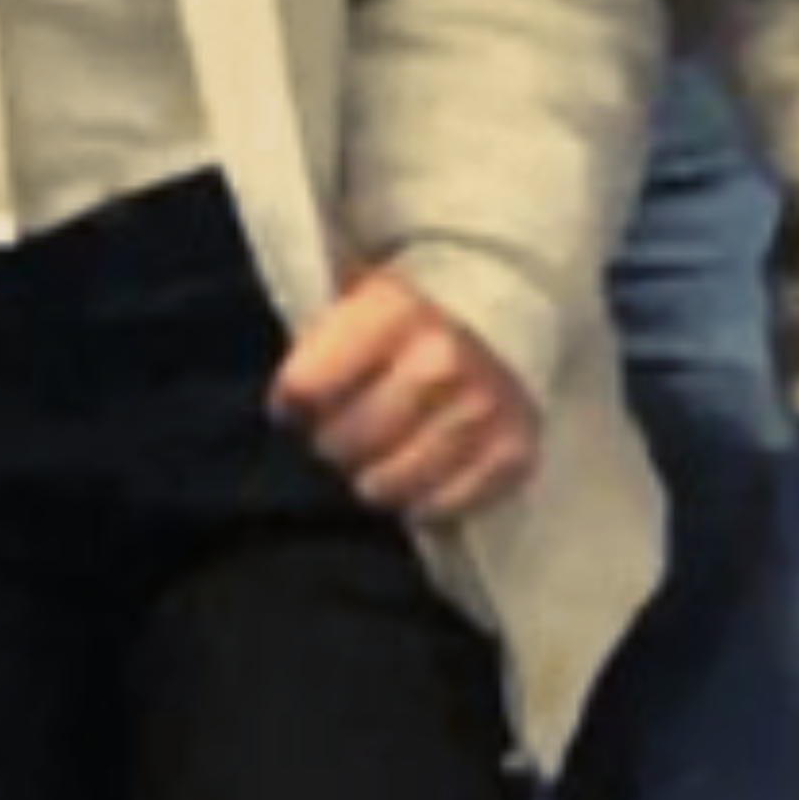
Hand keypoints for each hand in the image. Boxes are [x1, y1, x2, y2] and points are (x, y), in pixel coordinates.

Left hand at [269, 265, 541, 519]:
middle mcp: (441, 362)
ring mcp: (482, 411)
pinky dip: (420, 501)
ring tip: (371, 462)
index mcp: (393, 311)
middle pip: (343, 442)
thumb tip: (285, 409)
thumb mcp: (357, 293)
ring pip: (386, 484)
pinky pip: (441, 506)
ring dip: (370, 479)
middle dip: (330, 444)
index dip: (289, 406)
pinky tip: (413, 480)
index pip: (305, 388)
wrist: (509, 302)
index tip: (292, 410)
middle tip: (336, 438)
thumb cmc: (410, 308)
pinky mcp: (513, 453)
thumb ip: (320, 342)